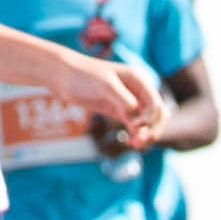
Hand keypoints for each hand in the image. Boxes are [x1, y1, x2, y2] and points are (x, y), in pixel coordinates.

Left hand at [49, 51, 164, 139]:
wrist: (63, 75)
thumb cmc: (84, 75)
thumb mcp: (106, 86)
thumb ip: (124, 102)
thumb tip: (138, 121)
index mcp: (139, 79)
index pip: (156, 104)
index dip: (150, 119)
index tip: (135, 127)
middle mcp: (137, 90)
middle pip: (157, 115)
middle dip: (152, 129)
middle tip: (138, 142)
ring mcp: (129, 101)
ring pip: (147, 122)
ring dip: (145, 134)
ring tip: (134, 144)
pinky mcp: (119, 110)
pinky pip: (135, 125)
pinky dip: (137, 134)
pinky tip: (131, 142)